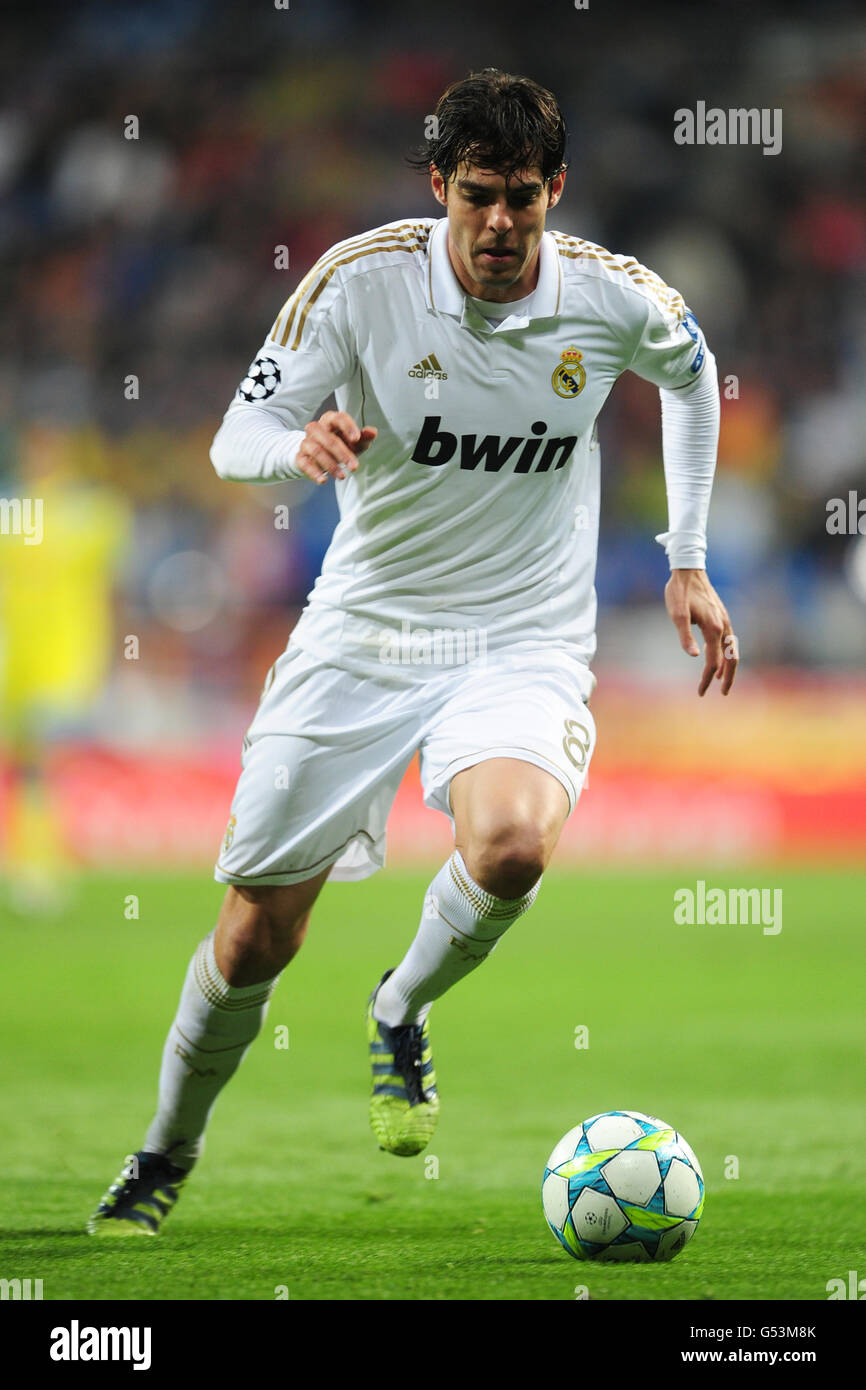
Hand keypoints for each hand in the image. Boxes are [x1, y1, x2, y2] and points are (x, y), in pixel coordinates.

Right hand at [296, 410, 376, 483]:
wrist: (316, 457)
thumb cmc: (339, 445)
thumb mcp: (353, 442)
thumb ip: (364, 437)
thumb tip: (373, 432)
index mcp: (330, 420)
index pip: (338, 418)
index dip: (348, 427)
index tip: (357, 439)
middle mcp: (316, 429)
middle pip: (328, 438)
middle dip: (343, 454)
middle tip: (355, 467)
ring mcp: (306, 442)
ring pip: (316, 451)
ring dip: (330, 465)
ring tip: (342, 477)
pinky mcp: (300, 457)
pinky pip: (305, 463)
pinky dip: (314, 472)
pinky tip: (323, 480)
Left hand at [665, 569, 738, 695]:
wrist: (688, 570)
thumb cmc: (679, 592)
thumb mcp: (677, 614)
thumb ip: (685, 636)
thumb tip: (693, 656)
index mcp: (712, 627)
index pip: (713, 661)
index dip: (707, 678)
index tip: (700, 692)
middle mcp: (723, 625)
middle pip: (731, 658)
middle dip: (728, 678)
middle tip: (722, 694)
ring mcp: (724, 620)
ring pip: (732, 649)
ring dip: (729, 667)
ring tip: (722, 681)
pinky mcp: (722, 616)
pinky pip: (729, 640)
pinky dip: (727, 653)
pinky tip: (720, 658)